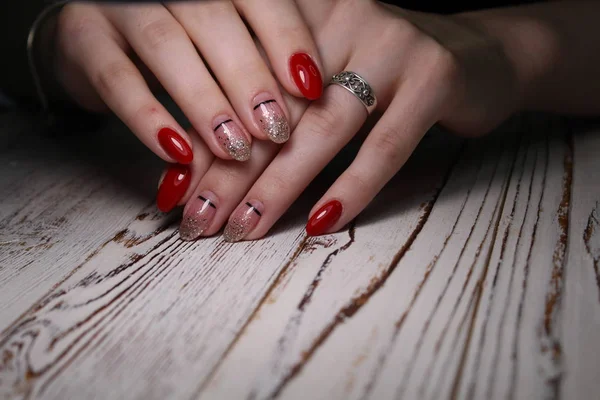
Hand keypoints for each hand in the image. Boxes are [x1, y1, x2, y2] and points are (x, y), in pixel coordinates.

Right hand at [52, 0, 323, 178]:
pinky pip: (117, 79)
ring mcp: (121, 7)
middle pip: (213, 21)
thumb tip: (310, 107)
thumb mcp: (225, 50)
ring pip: (166, 47)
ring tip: (234, 149)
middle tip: (275, 129)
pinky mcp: (84, 40)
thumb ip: (260, 66)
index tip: (311, 86)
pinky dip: (149, 118)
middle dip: (248, 78)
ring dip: (205, 102)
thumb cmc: (183, 49)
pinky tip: (177, 154)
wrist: (99, 43)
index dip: (286, 38)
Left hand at [177, 0, 519, 240]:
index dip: (202, 140)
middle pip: (272, 106)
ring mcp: (389, 45)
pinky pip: (385, 145)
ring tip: (243, 230)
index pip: (236, 84)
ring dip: (278, 185)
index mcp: (297, 16)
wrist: (474, 55)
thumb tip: (210, 175)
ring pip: (322, 126)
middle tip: (197, 221)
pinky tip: (319, 224)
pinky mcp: (433, 78)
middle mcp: (338, 18)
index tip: (175, 192)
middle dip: (228, 171)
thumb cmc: (381, 77)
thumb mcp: (320, 82)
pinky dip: (351, 188)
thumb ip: (273, 114)